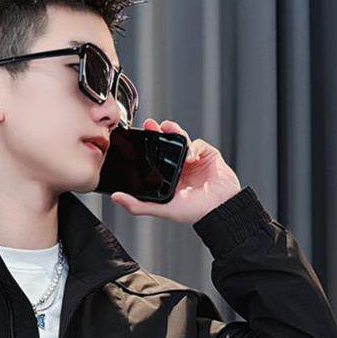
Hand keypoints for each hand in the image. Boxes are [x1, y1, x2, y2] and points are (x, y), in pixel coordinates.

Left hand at [110, 118, 241, 223]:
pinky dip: (193, 147)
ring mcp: (193, 159)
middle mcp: (179, 167)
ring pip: (181, 139)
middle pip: (166, 145)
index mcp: (168, 178)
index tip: (136, 139)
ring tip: (166, 128)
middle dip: (158, 132)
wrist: (220, 209)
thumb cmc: (194, 212)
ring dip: (174, 132)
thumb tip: (116, 198)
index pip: (154, 158)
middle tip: (148, 125)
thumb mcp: (162, 209)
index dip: (147, 147)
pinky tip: (190, 157)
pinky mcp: (207, 154)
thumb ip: (138, 205)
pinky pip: (198, 144)